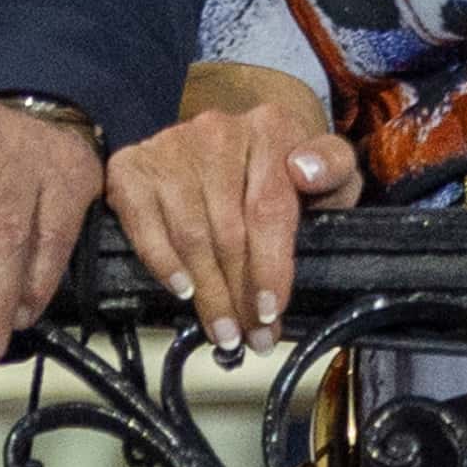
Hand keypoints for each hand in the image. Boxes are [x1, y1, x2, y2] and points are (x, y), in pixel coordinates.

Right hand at [105, 99, 352, 352]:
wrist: (236, 138)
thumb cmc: (289, 168)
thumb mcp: (330, 170)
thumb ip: (334, 171)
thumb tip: (306, 173)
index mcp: (271, 129)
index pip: (268, 208)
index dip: (270, 266)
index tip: (270, 311)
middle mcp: (217, 131)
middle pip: (227, 230)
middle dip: (239, 294)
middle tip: (249, 337)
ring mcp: (171, 146)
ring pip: (189, 234)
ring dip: (206, 292)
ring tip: (222, 330)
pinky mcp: (133, 165)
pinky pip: (142, 223)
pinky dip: (161, 261)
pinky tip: (182, 291)